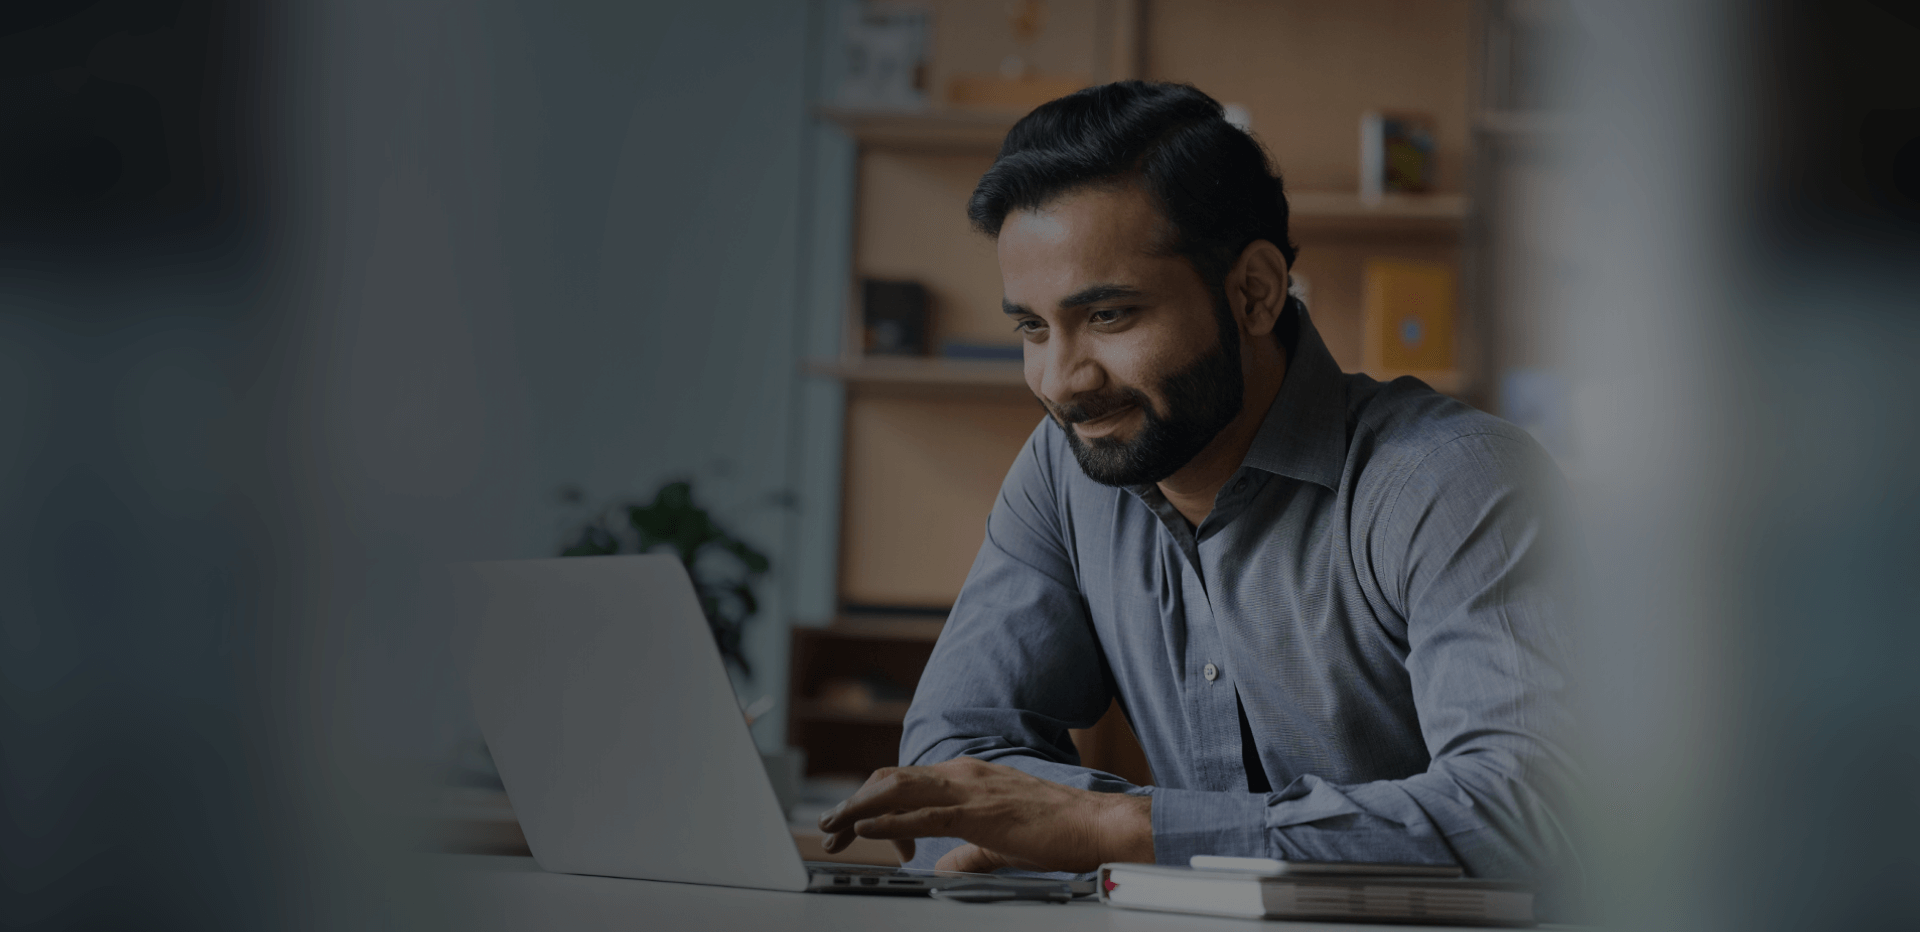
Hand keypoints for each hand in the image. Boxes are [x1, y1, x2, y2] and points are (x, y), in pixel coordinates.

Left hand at [815, 756, 1151, 872]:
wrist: (1095, 825)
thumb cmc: (1056, 831)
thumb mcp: (999, 842)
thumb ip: (967, 852)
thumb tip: (944, 869)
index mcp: (967, 776)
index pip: (905, 782)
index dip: (873, 803)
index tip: (855, 829)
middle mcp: (963, 773)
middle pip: (891, 781)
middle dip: (854, 804)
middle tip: (828, 829)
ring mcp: (969, 788)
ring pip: (898, 790)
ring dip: (859, 808)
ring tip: (833, 826)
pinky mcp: (979, 812)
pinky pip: (923, 814)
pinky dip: (889, 821)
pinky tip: (867, 830)